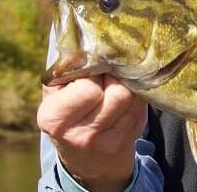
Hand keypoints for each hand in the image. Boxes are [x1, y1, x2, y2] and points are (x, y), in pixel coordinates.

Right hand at [37, 75, 147, 191]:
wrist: (85, 159)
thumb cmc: (67, 111)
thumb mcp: (55, 91)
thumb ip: (66, 66)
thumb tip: (88, 38)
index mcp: (54, 118)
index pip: (88, 88)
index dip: (94, 71)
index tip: (92, 66)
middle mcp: (80, 135)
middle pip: (118, 92)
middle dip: (116, 75)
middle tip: (109, 71)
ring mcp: (107, 142)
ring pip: (133, 96)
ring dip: (129, 82)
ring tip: (118, 79)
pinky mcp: (128, 141)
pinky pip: (141, 106)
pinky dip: (137, 94)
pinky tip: (126, 94)